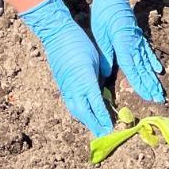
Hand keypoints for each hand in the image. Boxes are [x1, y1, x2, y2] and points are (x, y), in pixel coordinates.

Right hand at [21, 0, 113, 135]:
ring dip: (85, 119)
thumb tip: (103, 86)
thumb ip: (100, 75)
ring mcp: (65, 87)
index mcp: (85, 81)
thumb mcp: (95, 58)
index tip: (111, 127)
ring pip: (75, 109)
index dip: (103, 117)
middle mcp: (74, 88)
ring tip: (94, 126)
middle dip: (94, 124)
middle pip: (84, 113)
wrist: (56, 34)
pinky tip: (83, 111)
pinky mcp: (61, 84)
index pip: (96, 104)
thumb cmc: (79, 42)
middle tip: (103, 133)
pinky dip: (77, 110)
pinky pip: (69, 102)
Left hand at [89, 0, 165, 102]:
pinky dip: (152, 61)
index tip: (147, 96)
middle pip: (143, 68)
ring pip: (147, 62)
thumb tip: (106, 74)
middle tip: (159, 99)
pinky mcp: (138, 35)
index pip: (132, 68)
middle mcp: (134, 43)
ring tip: (160, 90)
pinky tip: (158, 69)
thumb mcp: (100, 35)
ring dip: (153, 77)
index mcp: (123, 44)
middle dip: (150, 85)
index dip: (139, 84)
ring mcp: (138, 39)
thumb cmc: (104, 13)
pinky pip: (147, 51)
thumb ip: (106, 55)